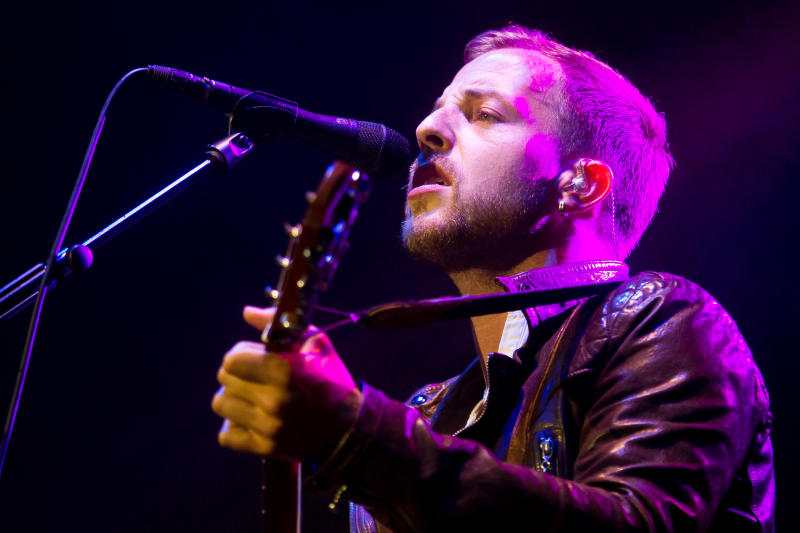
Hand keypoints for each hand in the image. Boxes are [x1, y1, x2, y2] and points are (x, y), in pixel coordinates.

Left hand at [211, 306, 361, 461]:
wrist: (348, 429)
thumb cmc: (331, 380)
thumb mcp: (315, 344)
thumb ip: (278, 324)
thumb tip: (247, 312)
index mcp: (285, 370)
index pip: (232, 359)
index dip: (241, 354)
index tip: (254, 357)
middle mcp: (273, 399)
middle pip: (224, 379)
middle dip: (237, 374)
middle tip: (255, 377)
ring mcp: (267, 427)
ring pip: (221, 404)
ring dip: (234, 398)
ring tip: (252, 397)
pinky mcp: (263, 448)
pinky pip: (225, 435)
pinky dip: (234, 426)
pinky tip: (252, 419)